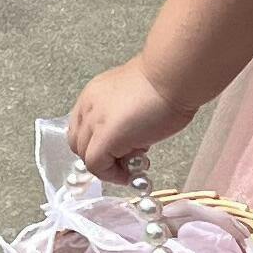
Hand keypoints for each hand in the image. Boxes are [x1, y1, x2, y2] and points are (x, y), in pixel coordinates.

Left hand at [65, 59, 184, 183]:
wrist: (173, 78)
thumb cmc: (167, 82)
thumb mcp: (136, 97)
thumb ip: (125, 114)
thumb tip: (132, 137)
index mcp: (94, 94)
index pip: (82, 128)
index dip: (97, 144)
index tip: (118, 151)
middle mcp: (88, 106)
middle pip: (79, 144)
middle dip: (102, 158)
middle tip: (127, 160)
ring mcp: (94, 122)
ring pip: (87, 157)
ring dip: (109, 167)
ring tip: (135, 162)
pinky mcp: (105, 138)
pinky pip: (97, 166)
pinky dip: (113, 175)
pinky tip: (132, 172)